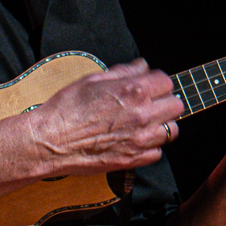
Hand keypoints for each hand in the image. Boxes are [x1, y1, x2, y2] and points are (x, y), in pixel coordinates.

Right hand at [23, 58, 183, 175]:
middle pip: (176, 106)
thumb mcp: (91, 80)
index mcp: (133, 91)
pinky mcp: (133, 159)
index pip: (166, 81)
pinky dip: (149, 147)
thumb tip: (141, 66)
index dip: (157, 82)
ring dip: (161, 126)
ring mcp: (140, 139)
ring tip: (143, 125)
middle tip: (149, 105)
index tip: (149, 86)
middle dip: (164, 102)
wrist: (49, 141)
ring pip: (171, 130)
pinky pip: (157, 152)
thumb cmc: (65, 109)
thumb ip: (122, 72)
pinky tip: (134, 141)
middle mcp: (142, 114)